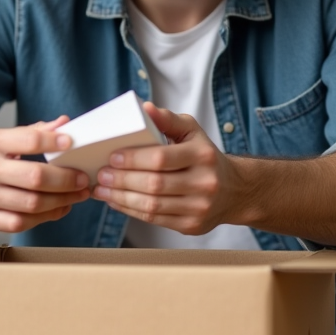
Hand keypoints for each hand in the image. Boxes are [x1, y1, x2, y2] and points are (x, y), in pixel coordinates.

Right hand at [0, 117, 90, 233]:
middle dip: (66, 180)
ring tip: (77, 195)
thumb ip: (33, 133)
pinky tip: (58, 209)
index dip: (55, 142)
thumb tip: (64, 124)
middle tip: (83, 179)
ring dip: (62, 201)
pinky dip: (45, 218)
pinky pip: (22, 223)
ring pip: (32, 204)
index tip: (72, 144)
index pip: (29, 140)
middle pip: (35, 177)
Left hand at [92, 102, 247, 233]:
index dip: (133, 159)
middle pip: (154, 184)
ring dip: (121, 198)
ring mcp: (198, 207)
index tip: (112, 157)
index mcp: (202, 156)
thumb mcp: (192, 132)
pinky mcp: (191, 226)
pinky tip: (116, 201)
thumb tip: (144, 109)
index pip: (161, 158)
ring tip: (102, 190)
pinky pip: (154, 219)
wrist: (234, 190)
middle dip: (122, 180)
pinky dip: (131, 210)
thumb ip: (167, 119)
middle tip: (101, 174)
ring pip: (152, 205)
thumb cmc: (204, 156)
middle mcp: (204, 183)